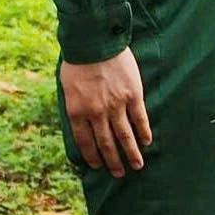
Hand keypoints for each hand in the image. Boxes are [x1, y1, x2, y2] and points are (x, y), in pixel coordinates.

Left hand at [60, 48, 151, 176]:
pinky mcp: (133, 95)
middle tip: (118, 173)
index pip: (84, 141)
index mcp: (77, 111)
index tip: (98, 166)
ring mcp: (116, 105)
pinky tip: (146, 142)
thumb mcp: (68, 86)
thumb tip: (81, 122)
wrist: (94, 40)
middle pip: (105, 143)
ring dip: (130, 153)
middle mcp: (96, 112)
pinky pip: (140, 119)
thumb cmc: (78, 61)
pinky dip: (143, 132)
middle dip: (112, 160)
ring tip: (136, 166)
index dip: (91, 156)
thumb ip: (76, 106)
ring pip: (125, 136)